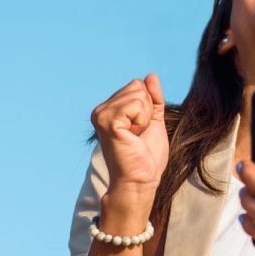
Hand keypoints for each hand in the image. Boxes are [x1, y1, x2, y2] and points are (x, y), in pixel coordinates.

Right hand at [90, 73, 168, 207]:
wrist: (140, 180)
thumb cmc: (146, 156)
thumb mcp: (153, 120)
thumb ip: (153, 98)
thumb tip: (151, 75)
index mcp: (109, 109)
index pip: (137, 85)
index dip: (148, 107)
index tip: (140, 130)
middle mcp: (101, 110)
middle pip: (137, 86)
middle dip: (147, 110)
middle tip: (138, 134)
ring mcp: (102, 115)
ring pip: (138, 94)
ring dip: (145, 117)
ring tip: (135, 136)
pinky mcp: (108, 122)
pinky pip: (136, 104)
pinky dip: (142, 121)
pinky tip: (133, 136)